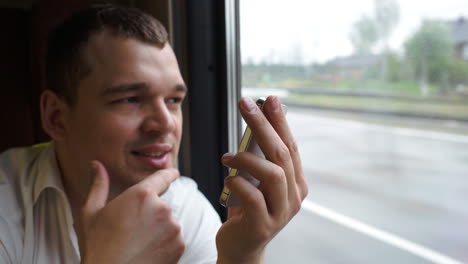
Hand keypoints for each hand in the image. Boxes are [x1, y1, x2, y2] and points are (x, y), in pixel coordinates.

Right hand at [77, 160, 184, 263]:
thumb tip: (96, 164)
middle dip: (150, 213)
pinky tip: (147, 252)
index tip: (174, 173)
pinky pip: (174, 239)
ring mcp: (173, 227)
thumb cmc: (98, 247)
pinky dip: (164, 244)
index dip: (168, 174)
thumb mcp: (91, 213)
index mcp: (141, 195)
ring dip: (158, 229)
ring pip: (168, 223)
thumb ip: (99, 185)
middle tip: (131, 229)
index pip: (162, 177)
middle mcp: (162, 207)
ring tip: (137, 243)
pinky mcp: (180, 245)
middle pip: (161, 205)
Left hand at [216, 96, 307, 263]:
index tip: (270, 100)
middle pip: (282, 154)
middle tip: (246, 105)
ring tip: (227, 157)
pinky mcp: (263, 226)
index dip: (280, 122)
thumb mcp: (256, 182)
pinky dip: (237, 183)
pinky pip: (253, 197)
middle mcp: (294, 197)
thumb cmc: (247, 210)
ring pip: (273, 174)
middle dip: (263, 125)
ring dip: (247, 159)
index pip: (290, 146)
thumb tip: (254, 125)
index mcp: (295, 183)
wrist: (242, 248)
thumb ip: (260, 160)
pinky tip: (227, 179)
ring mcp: (281, 212)